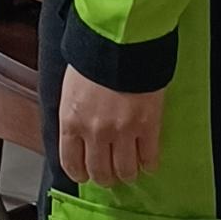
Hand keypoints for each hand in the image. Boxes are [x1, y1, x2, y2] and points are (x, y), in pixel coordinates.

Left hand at [58, 68, 165, 189]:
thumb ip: (73, 116)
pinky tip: (148, 161)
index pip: (71, 164)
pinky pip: (150, 158)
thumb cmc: (93, 59)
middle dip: (105, 177)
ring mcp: (123, 131)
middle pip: (100, 172)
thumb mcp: (70, 89)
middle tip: (110, 173)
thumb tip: (77, 135)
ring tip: (130, 168)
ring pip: (126, 171)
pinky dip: (149, 164)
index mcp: (71, 122)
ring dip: (128, 173)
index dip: (81, 174)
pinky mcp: (148, 126)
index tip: (86, 174)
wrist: (121, 42)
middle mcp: (95, 132)